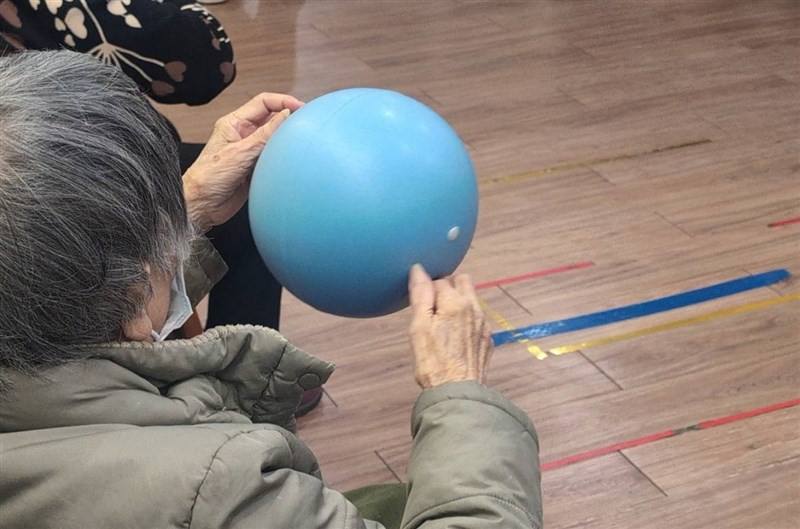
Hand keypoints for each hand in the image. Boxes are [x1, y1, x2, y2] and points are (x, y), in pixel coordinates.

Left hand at [183, 92, 302, 230]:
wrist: (203, 206)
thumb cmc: (208, 178)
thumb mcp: (240, 152)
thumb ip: (265, 134)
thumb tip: (286, 114)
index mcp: (234, 123)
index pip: (263, 102)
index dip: (283, 101)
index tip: (300, 107)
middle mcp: (244, 135)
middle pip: (272, 118)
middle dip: (289, 118)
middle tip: (306, 123)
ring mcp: (251, 151)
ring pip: (276, 138)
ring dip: (287, 139)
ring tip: (301, 141)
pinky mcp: (257, 168)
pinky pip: (275, 157)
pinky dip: (285, 157)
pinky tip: (293, 160)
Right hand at [407, 264, 492, 388]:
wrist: (457, 393)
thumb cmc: (433, 362)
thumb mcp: (419, 327)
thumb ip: (420, 295)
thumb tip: (418, 270)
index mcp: (455, 302)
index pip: (440, 279)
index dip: (427, 288)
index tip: (420, 301)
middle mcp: (474, 308)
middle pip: (463, 281)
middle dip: (448, 287)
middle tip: (433, 305)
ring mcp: (484, 324)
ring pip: (472, 300)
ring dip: (459, 303)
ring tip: (444, 323)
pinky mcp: (487, 339)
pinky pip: (477, 319)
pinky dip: (467, 320)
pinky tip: (456, 338)